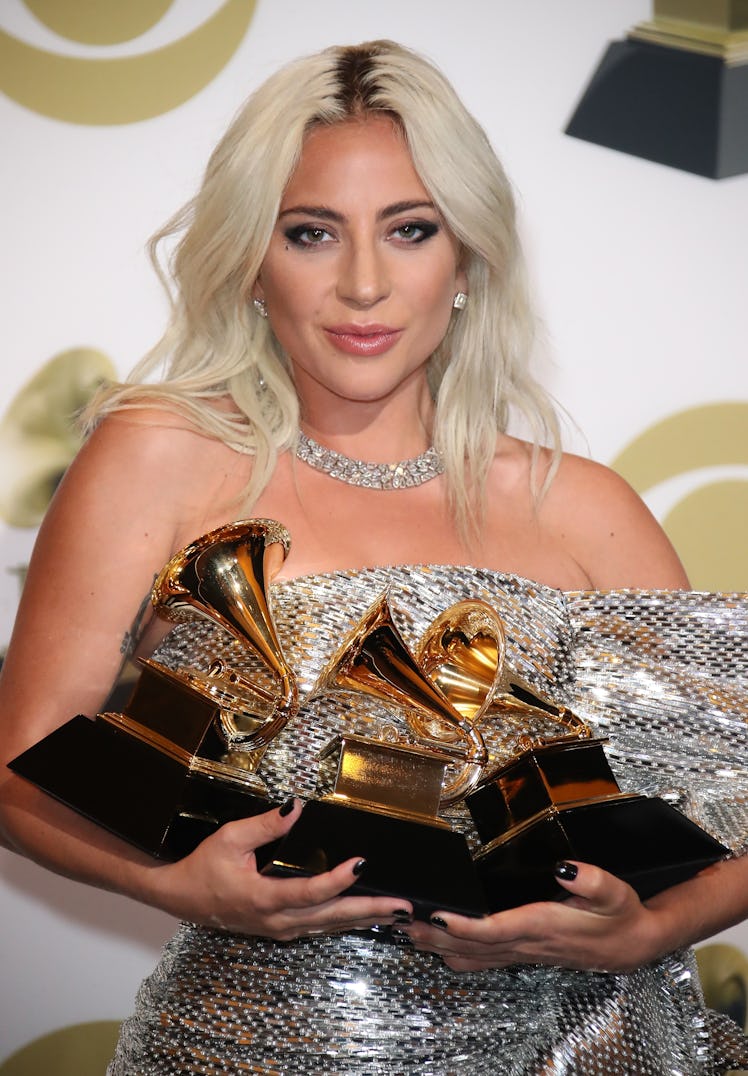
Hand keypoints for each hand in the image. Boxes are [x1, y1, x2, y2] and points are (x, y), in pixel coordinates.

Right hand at [150, 799, 412, 939]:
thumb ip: (266, 824)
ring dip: (364, 918)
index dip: (338, 879)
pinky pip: (320, 926)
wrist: (181, 897)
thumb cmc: (204, 866)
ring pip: (330, 926)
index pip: (310, 892)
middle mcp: (277, 920)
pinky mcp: (282, 928)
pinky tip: (367, 915)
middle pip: (332, 917)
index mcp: (264, 898)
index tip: (363, 863)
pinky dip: (347, 920)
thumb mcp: (231, 838)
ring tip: (397, 913)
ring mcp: (281, 928)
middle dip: (371, 910)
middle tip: (404, 906)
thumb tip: (298, 807)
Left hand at [404, 862, 661, 972]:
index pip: (495, 929)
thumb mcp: (615, 892)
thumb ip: (592, 880)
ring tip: (406, 930)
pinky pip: (480, 958)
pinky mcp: (522, 952)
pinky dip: (454, 952)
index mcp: (542, 926)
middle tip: (402, 921)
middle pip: (470, 945)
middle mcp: (526, 943)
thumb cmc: (620, 916)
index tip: (438, 915)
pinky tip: (437, 946)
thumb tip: (565, 868)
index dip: (464, 925)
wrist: (632, 943)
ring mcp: (522, 951)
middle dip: (434, 934)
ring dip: (437, 944)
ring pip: (470, 954)